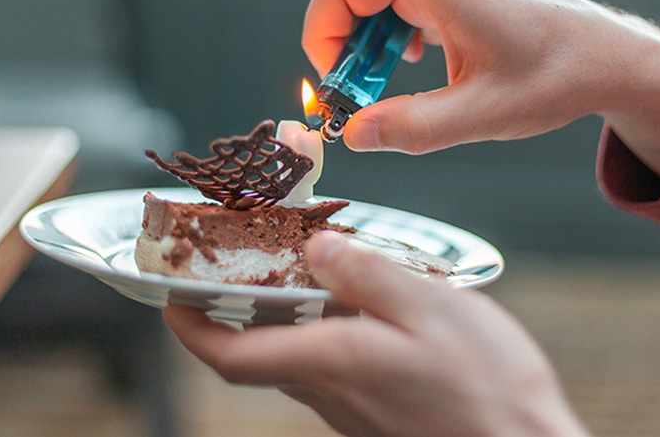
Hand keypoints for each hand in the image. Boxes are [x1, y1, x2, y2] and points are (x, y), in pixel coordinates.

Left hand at [164, 231, 589, 436]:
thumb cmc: (490, 391)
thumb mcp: (433, 309)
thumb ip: (368, 275)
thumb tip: (316, 247)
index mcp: (333, 360)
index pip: (230, 355)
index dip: (189, 326)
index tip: (169, 295)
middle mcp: (330, 391)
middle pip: (254, 353)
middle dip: (228, 310)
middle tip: (226, 263)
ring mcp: (351, 407)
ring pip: (290, 358)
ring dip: (273, 318)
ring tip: (288, 267)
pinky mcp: (374, 413)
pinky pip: (327, 367)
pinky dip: (316, 331)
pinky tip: (349, 304)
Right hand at [278, 0, 659, 184]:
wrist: (604, 60)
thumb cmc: (559, 76)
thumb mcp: (488, 115)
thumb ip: (418, 128)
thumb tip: (354, 133)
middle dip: (329, 39)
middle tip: (349, 98)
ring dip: (352, 46)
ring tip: (380, 92)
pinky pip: (383, 7)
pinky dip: (374, 43)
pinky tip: (405, 68)